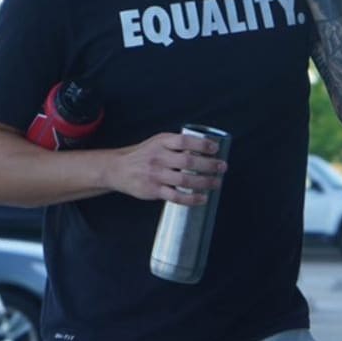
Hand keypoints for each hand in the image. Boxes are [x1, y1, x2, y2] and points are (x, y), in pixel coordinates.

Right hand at [106, 131, 226, 205]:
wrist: (118, 169)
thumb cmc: (144, 155)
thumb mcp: (157, 142)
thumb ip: (176, 144)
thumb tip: (203, 148)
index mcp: (161, 142)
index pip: (185, 141)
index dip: (202, 145)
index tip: (215, 149)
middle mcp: (159, 157)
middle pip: (188, 162)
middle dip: (209, 165)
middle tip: (222, 167)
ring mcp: (156, 175)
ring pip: (185, 180)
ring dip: (204, 183)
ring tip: (216, 183)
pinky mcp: (154, 190)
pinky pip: (176, 196)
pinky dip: (192, 199)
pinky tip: (202, 199)